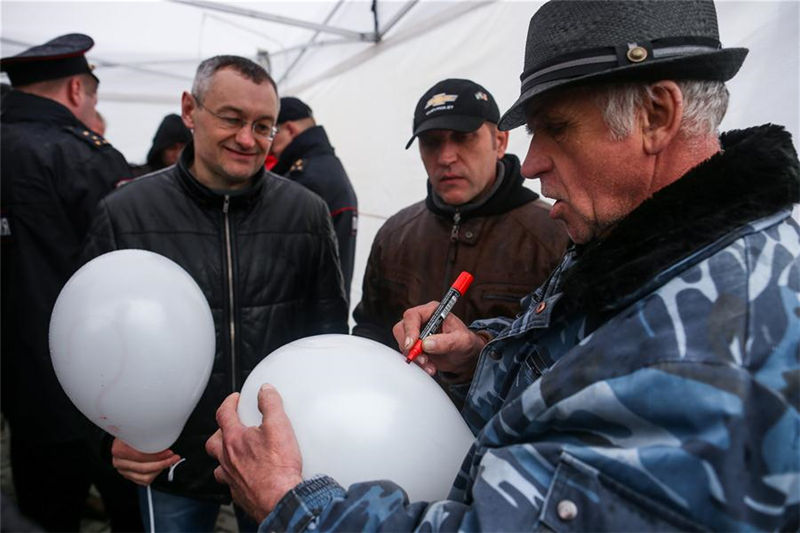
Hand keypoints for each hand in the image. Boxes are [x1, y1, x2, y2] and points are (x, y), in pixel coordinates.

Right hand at [110, 438, 180, 485]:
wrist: (124, 437)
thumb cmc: (132, 433)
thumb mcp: (138, 429)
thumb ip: (146, 434)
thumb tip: (163, 436)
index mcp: (119, 449)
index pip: (140, 456)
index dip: (157, 456)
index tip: (169, 452)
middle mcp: (119, 462)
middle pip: (144, 468)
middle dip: (162, 463)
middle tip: (173, 457)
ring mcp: (123, 470)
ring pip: (145, 477)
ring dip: (159, 469)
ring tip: (168, 461)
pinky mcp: (128, 475)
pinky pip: (144, 480)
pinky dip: (155, 474)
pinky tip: (160, 465)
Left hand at [205, 385, 302, 522]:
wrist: (280, 499)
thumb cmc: (278, 467)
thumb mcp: (279, 426)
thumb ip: (271, 404)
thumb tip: (265, 391)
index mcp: (234, 439)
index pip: (224, 414)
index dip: (228, 403)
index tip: (234, 400)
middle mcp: (227, 458)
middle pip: (214, 441)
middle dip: (221, 430)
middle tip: (233, 425)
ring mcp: (231, 477)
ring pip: (219, 464)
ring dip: (225, 455)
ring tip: (236, 452)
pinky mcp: (239, 493)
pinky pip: (230, 482)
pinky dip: (235, 475)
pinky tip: (246, 474)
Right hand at [393, 301, 486, 380]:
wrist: (464, 356)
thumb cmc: (465, 342)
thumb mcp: (461, 341)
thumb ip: (446, 342)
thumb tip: (426, 344)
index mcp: (432, 311)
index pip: (412, 315)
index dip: (410, 329)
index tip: (412, 344)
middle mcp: (421, 320)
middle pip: (401, 328)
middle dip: (409, 346)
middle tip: (422, 358)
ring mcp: (416, 334)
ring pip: (403, 344)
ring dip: (415, 358)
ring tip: (430, 366)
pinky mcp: (415, 346)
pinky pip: (407, 354)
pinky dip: (417, 363)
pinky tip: (429, 367)